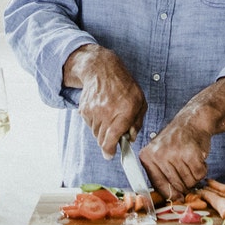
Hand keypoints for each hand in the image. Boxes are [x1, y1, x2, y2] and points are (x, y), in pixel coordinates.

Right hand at [63, 44, 146, 159]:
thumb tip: (130, 138)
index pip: (111, 139)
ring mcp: (93, 111)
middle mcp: (107, 112)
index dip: (110, 151)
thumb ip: (137, 122)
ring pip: (95, 133)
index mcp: (125, 111)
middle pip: (102, 140)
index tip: (110, 154)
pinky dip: (96, 122)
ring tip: (109, 116)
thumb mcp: (140, 101)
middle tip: (114, 133)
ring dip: (102, 131)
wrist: (102, 69)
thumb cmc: (124, 85)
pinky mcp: (84, 110)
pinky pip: (90, 125)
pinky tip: (101, 110)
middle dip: (108, 141)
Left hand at [138, 76, 224, 199]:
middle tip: (188, 171)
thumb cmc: (177, 141)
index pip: (159, 187)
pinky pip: (200, 175)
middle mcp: (158, 155)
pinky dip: (203, 169)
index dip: (171, 194)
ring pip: (189, 182)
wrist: (193, 121)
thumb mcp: (160, 154)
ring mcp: (174, 154)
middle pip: (176, 187)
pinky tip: (198, 158)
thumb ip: (161, 176)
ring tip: (192, 161)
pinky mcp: (191, 154)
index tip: (178, 197)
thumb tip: (171, 199)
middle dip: (185, 184)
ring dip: (194, 176)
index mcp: (147, 157)